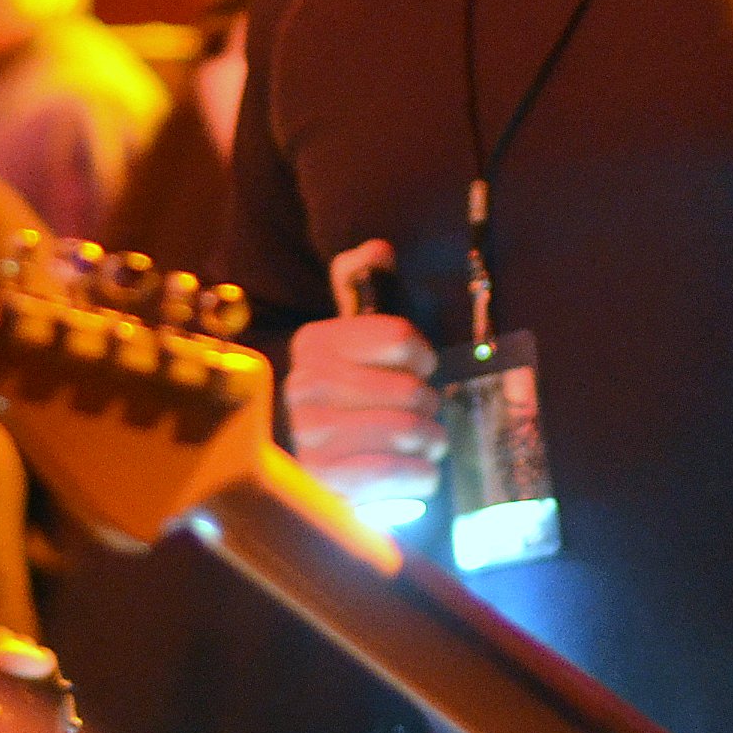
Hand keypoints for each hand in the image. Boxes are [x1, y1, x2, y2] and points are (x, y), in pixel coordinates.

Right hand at [284, 242, 440, 504]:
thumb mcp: (355, 337)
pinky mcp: (322, 483)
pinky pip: (392, 473)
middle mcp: (304, 386)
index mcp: (315, 343)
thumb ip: (363, 284)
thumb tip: (377, 249)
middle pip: (411, 389)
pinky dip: (418, 476)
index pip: (401, 337)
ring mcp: (310, 436)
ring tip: (423, 446)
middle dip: (429, 407)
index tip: (418, 368)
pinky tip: (417, 474)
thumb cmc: (356, 398)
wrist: (324, 466)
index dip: (422, 356)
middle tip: (423, 417)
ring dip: (429, 443)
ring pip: (406, 432)